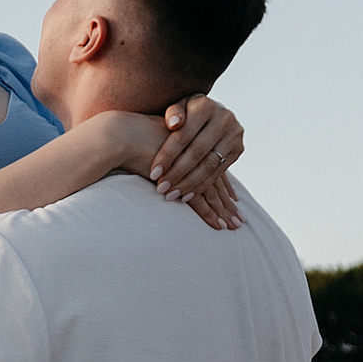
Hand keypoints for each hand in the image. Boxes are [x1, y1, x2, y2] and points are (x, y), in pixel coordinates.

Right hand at [95, 105, 243, 229]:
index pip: (214, 168)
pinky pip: (199, 199)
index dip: (225, 185)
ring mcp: (191, 166)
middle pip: (217, 183)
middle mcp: (198, 153)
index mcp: (195, 143)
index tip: (234, 198)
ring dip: (222, 212)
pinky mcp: (182, 178)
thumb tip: (181, 167)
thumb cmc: (135, 139)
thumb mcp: (161, 149)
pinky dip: (208, 214)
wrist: (123, 135)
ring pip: (211, 193)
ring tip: (232, 226)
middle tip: (239, 220)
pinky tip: (218, 226)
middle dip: (227, 203)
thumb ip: (174, 156)